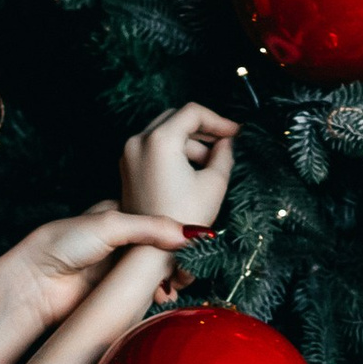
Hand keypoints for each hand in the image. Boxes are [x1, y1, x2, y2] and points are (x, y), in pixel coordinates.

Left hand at [0, 199, 198, 340]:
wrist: (36, 284)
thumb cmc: (63, 244)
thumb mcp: (111, 224)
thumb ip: (152, 226)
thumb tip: (193, 233)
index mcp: (120, 215)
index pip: (159, 219)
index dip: (178, 230)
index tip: (195, 241)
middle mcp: (122, 241)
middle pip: (161, 248)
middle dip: (176, 258)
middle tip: (187, 267)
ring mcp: (120, 268)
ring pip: (156, 272)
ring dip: (168, 278)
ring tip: (175, 283)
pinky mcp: (118, 293)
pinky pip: (146, 293)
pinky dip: (157, 295)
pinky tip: (162, 296)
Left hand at [120, 100, 238, 235]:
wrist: (152, 251)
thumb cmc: (184, 219)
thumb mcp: (214, 183)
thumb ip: (224, 154)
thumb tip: (226, 143)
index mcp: (160, 140)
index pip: (192, 112)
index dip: (218, 120)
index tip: (235, 133)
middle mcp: (139, 141)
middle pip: (176, 118)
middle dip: (202, 130)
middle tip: (224, 144)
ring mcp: (129, 154)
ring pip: (165, 133)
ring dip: (189, 142)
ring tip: (209, 164)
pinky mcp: (128, 168)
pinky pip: (153, 148)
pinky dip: (173, 152)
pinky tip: (191, 171)